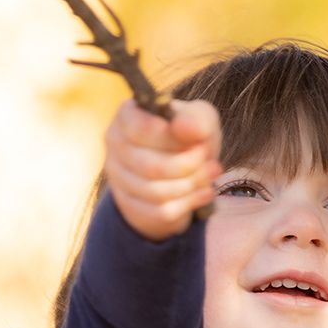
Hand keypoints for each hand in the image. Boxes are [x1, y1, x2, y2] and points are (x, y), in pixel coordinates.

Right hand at [104, 98, 222, 240]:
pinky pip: (159, 211)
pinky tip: (205, 193)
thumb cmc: (188, 136)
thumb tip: (183, 126)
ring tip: (212, 175)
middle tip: (212, 163)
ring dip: (191, 185)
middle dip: (190, 167)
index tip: (200, 143)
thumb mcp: (200, 119)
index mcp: (127, 116)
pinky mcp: (128, 204)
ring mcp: (117, 176)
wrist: (182, 167)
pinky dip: (188, 203)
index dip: (174, 140)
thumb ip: (195, 119)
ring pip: (155, 192)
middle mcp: (114, 144)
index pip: (140, 130)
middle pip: (150, 166)